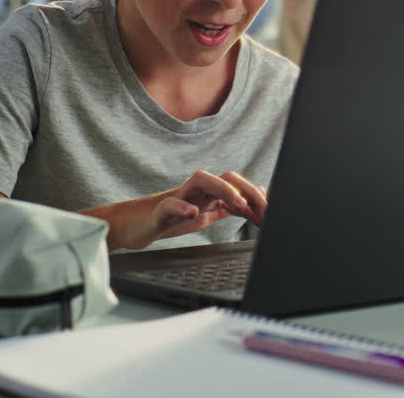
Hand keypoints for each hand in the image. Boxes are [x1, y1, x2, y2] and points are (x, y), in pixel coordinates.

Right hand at [106, 170, 267, 250]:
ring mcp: (177, 198)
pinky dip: (182, 207)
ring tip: (238, 205)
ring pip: (200, 181)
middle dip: (247, 189)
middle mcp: (196, 191)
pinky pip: (169, 204)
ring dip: (223, 189)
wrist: (133, 225)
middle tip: (261, 209)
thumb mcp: (206, 214)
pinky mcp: (158, 211)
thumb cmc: (169, 217)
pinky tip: (193, 213)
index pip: (238, 185)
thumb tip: (255, 200)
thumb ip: (228, 207)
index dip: (256, 195)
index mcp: (209, 194)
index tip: (270, 213)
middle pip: (225, 177)